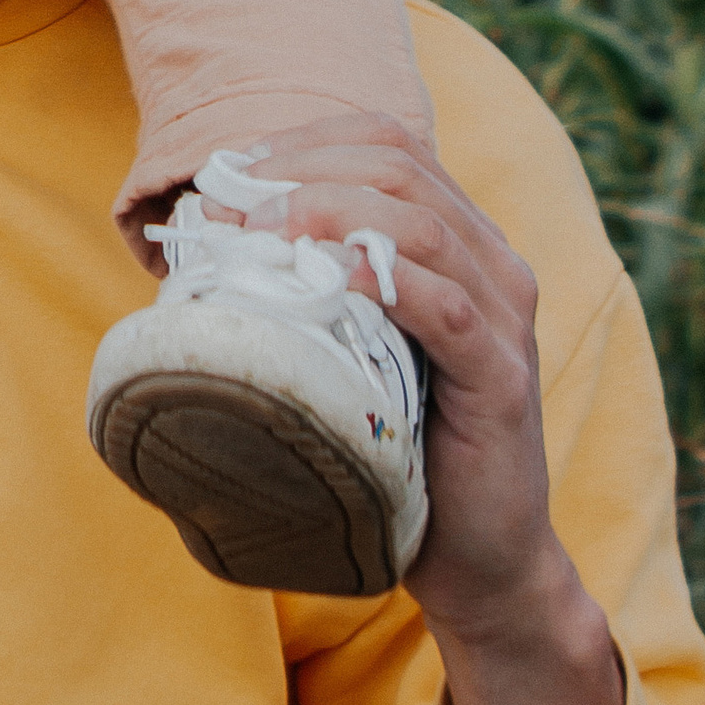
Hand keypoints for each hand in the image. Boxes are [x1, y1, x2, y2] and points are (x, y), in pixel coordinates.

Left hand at [205, 116, 625, 704]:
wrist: (477, 560)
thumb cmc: (395, 446)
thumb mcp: (344, 349)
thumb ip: (302, 289)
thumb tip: (198, 247)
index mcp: (458, 240)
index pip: (386, 145)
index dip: (301, 144)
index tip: (227, 173)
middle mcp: (493, 263)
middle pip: (399, 166)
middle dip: (301, 172)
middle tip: (229, 209)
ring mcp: (505, 318)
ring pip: (422, 223)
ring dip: (328, 212)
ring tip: (260, 232)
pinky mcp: (504, 380)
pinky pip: (452, 310)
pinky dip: (388, 282)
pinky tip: (330, 277)